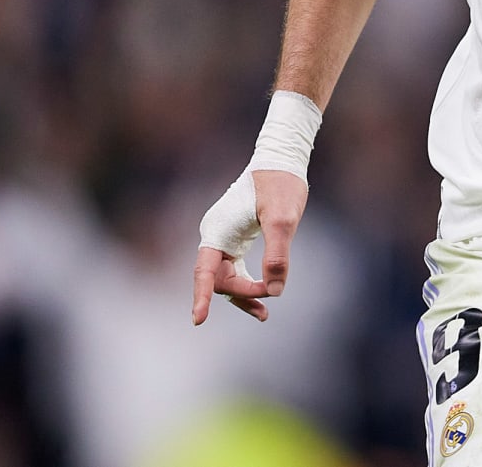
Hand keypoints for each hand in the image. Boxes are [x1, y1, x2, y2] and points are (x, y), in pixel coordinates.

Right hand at [192, 168, 308, 323]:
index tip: (199, 320)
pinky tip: (265, 294)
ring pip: (227, 277)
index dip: (201, 297)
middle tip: (270, 296)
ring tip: (263, 315)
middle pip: (219, 279)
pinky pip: (236, 269)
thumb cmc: (280, 185)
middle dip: (242, 293)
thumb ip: (277, 255)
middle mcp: (215, 236)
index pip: (204, 272)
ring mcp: (223, 238)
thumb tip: (275, 290)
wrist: (281, 162)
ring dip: (243, 296)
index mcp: (218, 230)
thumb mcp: (283, 219)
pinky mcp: (235, 239)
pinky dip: (248, 284)